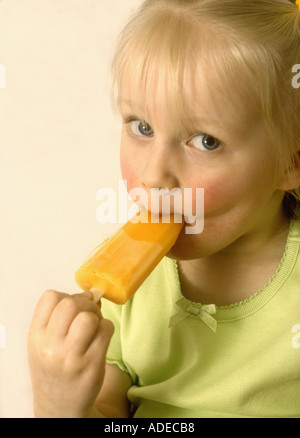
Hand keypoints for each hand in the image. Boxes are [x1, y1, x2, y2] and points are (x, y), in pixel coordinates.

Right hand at [27, 290, 113, 417]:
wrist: (59, 406)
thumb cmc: (54, 368)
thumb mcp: (45, 342)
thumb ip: (61, 317)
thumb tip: (91, 294)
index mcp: (37, 337)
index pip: (50, 298)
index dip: (67, 296)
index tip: (74, 306)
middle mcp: (51, 347)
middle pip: (71, 304)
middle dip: (85, 303)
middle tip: (88, 314)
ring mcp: (72, 357)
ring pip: (89, 317)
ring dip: (97, 316)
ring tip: (94, 327)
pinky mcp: (92, 365)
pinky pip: (106, 330)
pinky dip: (107, 328)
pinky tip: (101, 338)